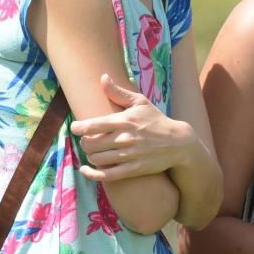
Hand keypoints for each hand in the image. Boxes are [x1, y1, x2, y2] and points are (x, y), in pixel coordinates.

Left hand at [70, 74, 196, 181]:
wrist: (178, 143)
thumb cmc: (156, 120)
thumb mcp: (140, 102)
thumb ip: (118, 92)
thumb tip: (103, 77)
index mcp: (124, 121)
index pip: (92, 125)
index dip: (78, 127)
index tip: (75, 127)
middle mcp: (124, 139)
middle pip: (90, 144)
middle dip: (84, 142)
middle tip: (87, 140)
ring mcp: (128, 155)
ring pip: (96, 159)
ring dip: (90, 155)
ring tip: (93, 151)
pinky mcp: (133, 169)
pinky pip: (106, 175)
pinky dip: (91, 174)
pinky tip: (86, 169)